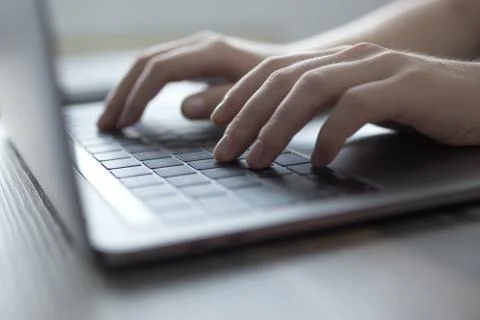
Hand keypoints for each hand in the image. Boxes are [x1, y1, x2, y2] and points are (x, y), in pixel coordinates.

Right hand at [97, 31, 285, 129]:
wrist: (298, 68)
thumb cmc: (281, 86)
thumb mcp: (256, 96)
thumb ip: (222, 101)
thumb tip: (183, 108)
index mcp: (210, 52)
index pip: (159, 71)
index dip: (137, 97)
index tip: (125, 124)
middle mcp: (199, 45)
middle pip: (145, 63)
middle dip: (122, 94)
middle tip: (105, 124)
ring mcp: (197, 50)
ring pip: (148, 64)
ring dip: (127, 90)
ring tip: (112, 117)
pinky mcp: (198, 59)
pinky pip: (160, 69)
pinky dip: (142, 87)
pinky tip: (134, 105)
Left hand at [210, 42, 479, 167]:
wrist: (478, 96)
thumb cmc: (414, 105)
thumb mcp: (358, 102)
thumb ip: (322, 107)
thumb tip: (276, 130)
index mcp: (335, 60)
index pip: (273, 70)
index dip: (240, 94)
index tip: (215, 123)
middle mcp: (350, 57)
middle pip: (282, 80)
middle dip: (246, 117)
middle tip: (224, 152)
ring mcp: (377, 67)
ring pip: (310, 89)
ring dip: (276, 127)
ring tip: (257, 160)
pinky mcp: (405, 85)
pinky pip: (356, 106)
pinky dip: (331, 134)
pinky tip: (319, 160)